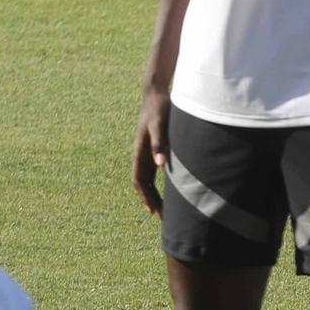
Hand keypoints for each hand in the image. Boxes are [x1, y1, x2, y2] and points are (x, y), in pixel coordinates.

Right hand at [131, 90, 170, 213]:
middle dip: (151, 200)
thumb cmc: (159, 108)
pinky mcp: (153, 146)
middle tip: (162, 217)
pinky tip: (169, 187)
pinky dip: (157, 182)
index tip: (155, 211)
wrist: (155, 93)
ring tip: (164, 208)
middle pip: (143, 184)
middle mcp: (141, 154)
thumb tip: (160, 164)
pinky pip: (152, 170)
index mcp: (140, 152)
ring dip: (153, 193)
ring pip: (147, 178)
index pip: (140, 181)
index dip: (147, 197)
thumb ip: (160, 143)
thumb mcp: (160, 125)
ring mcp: (146, 151)